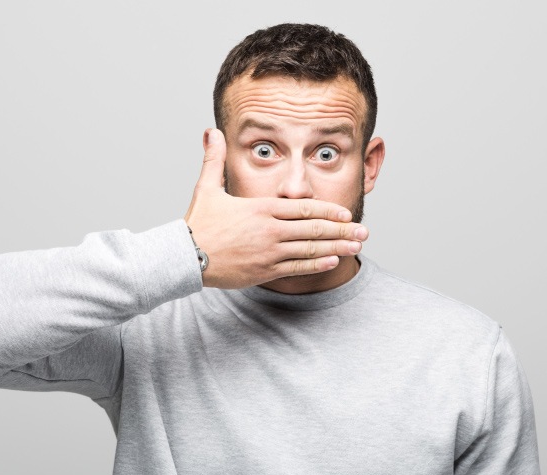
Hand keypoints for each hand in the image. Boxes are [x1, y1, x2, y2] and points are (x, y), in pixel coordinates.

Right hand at [184, 128, 368, 288]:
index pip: (303, 208)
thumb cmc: (197, 224)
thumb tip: (211, 131)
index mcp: (261, 208)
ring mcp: (268, 252)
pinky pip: (296, 268)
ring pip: (309, 249)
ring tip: (356, 246)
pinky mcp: (263, 271)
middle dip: (342, 230)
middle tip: (363, 231)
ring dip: (336, 247)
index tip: (346, 213)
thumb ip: (214, 159)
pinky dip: (316, 264)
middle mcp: (269, 230)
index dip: (328, 211)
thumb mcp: (206, 188)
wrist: (184, 257)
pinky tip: (333, 261)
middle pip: (313, 229)